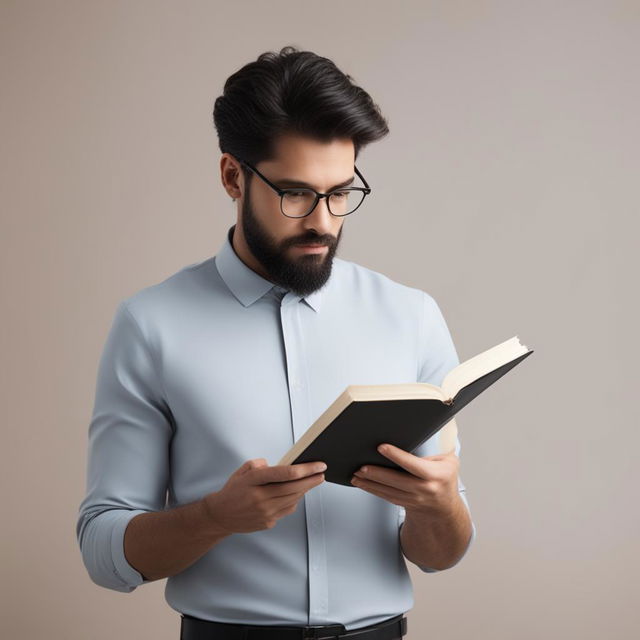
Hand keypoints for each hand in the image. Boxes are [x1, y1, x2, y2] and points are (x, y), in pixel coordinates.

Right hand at [202, 458, 325, 534]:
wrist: (220, 516)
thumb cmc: (233, 491)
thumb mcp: (243, 471)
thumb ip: (260, 465)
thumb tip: (278, 466)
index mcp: (254, 481)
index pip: (286, 473)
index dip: (306, 469)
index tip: (318, 465)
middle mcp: (261, 498)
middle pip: (294, 488)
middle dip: (312, 480)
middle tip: (322, 473)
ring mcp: (265, 512)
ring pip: (293, 499)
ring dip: (305, 490)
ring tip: (312, 481)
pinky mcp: (268, 522)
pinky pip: (287, 510)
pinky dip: (294, 500)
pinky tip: (296, 493)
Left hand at [350, 443, 459, 516]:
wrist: (445, 509)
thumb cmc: (445, 478)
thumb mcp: (448, 462)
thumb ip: (434, 452)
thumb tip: (412, 438)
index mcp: (436, 475)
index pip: (413, 464)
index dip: (397, 455)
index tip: (381, 447)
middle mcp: (425, 489)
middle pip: (397, 481)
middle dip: (377, 473)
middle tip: (361, 466)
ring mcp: (414, 499)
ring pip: (389, 491)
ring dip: (370, 483)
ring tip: (355, 475)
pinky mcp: (405, 504)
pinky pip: (386, 497)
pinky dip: (372, 490)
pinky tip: (361, 483)